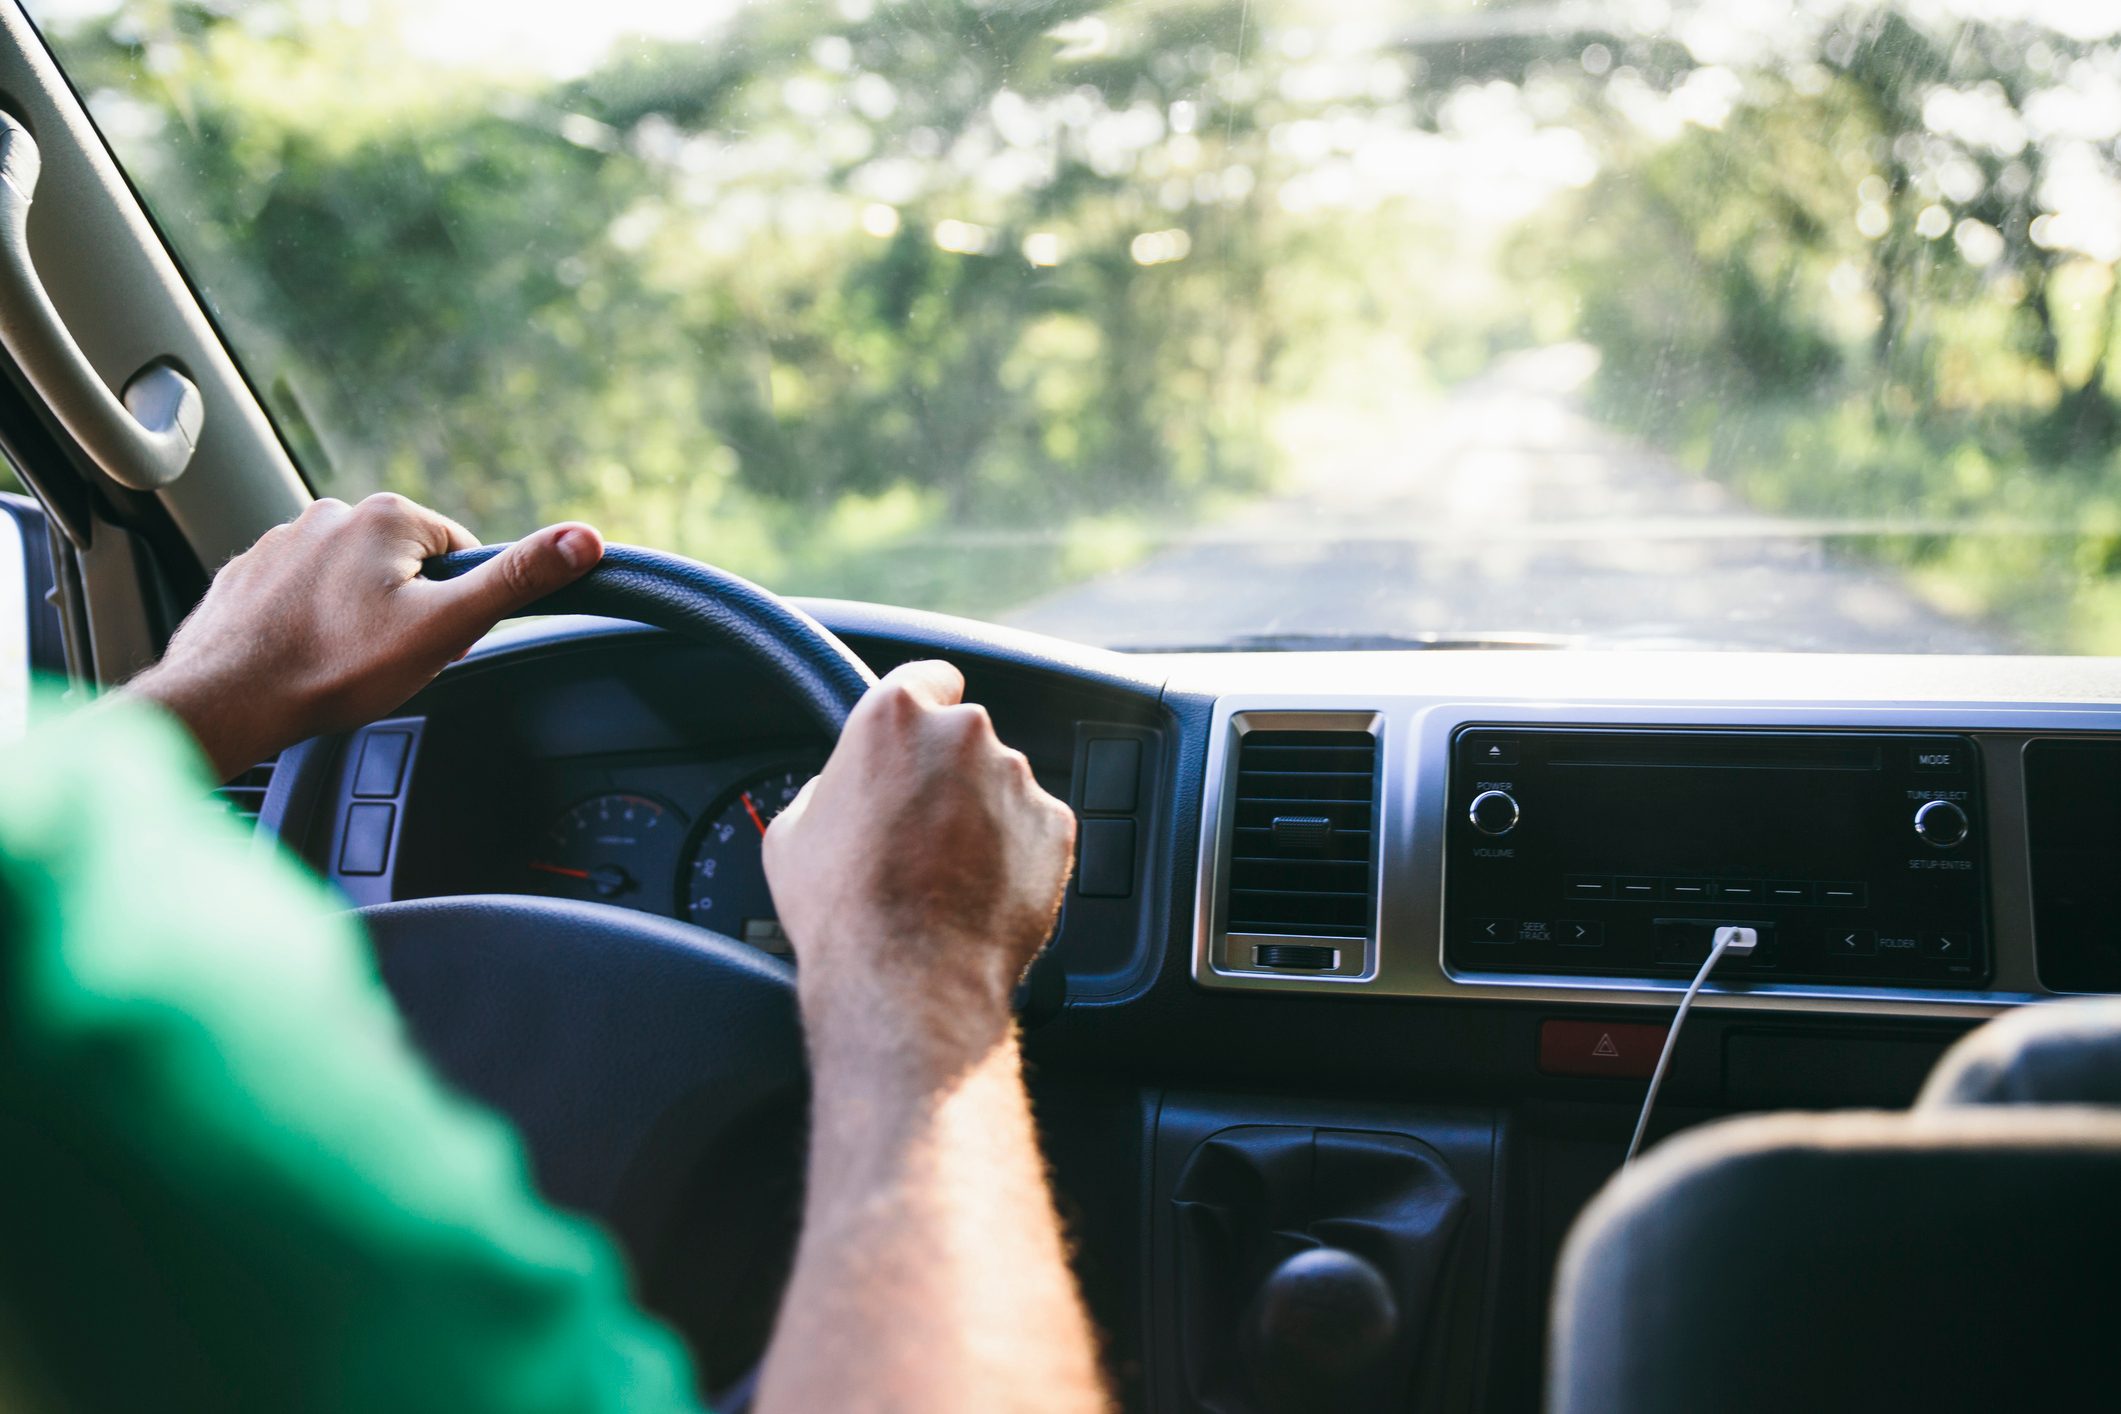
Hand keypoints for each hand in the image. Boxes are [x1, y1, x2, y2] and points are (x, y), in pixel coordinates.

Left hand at [128, 493, 601, 779]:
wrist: (225, 701)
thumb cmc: (333, 669)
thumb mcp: (446, 628)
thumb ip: (517, 580)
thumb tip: (586, 538)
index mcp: (387, 516)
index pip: (458, 555)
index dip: (456, 607)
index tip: (430, 642)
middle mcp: (331, 512)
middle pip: (406, 567)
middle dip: (407, 613)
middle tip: (385, 660)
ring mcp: (282, 539)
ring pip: (352, 582)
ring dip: (356, 618)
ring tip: (340, 663)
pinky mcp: (249, 572)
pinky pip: (302, 595)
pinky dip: (310, 624)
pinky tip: (304, 657)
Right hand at [763, 659, 1076, 1076]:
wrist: (908, 976)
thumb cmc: (844, 909)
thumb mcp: (794, 833)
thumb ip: (828, 787)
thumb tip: (841, 791)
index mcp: (895, 716)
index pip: (928, 675)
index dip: (926, 701)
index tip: (926, 721)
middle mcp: (965, 734)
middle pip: (965, 736)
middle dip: (950, 772)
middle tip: (921, 826)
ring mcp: (1017, 779)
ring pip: (1002, 784)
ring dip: (983, 813)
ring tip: (950, 871)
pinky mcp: (1055, 827)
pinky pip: (1034, 827)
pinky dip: (1017, 851)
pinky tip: (982, 889)